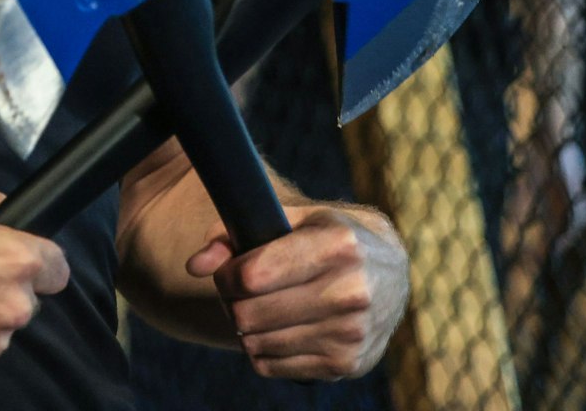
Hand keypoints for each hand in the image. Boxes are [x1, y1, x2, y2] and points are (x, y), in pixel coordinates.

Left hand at [186, 204, 407, 381]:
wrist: (390, 272)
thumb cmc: (327, 236)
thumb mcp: (291, 218)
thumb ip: (236, 234)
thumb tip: (194, 265)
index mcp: (339, 246)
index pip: (252, 275)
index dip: (226, 274)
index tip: (229, 269)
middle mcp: (352, 292)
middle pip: (250, 314)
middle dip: (232, 301)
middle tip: (239, 290)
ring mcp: (352, 333)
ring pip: (257, 343)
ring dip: (245, 327)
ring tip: (257, 307)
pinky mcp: (347, 364)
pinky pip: (272, 366)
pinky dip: (262, 349)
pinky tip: (275, 328)